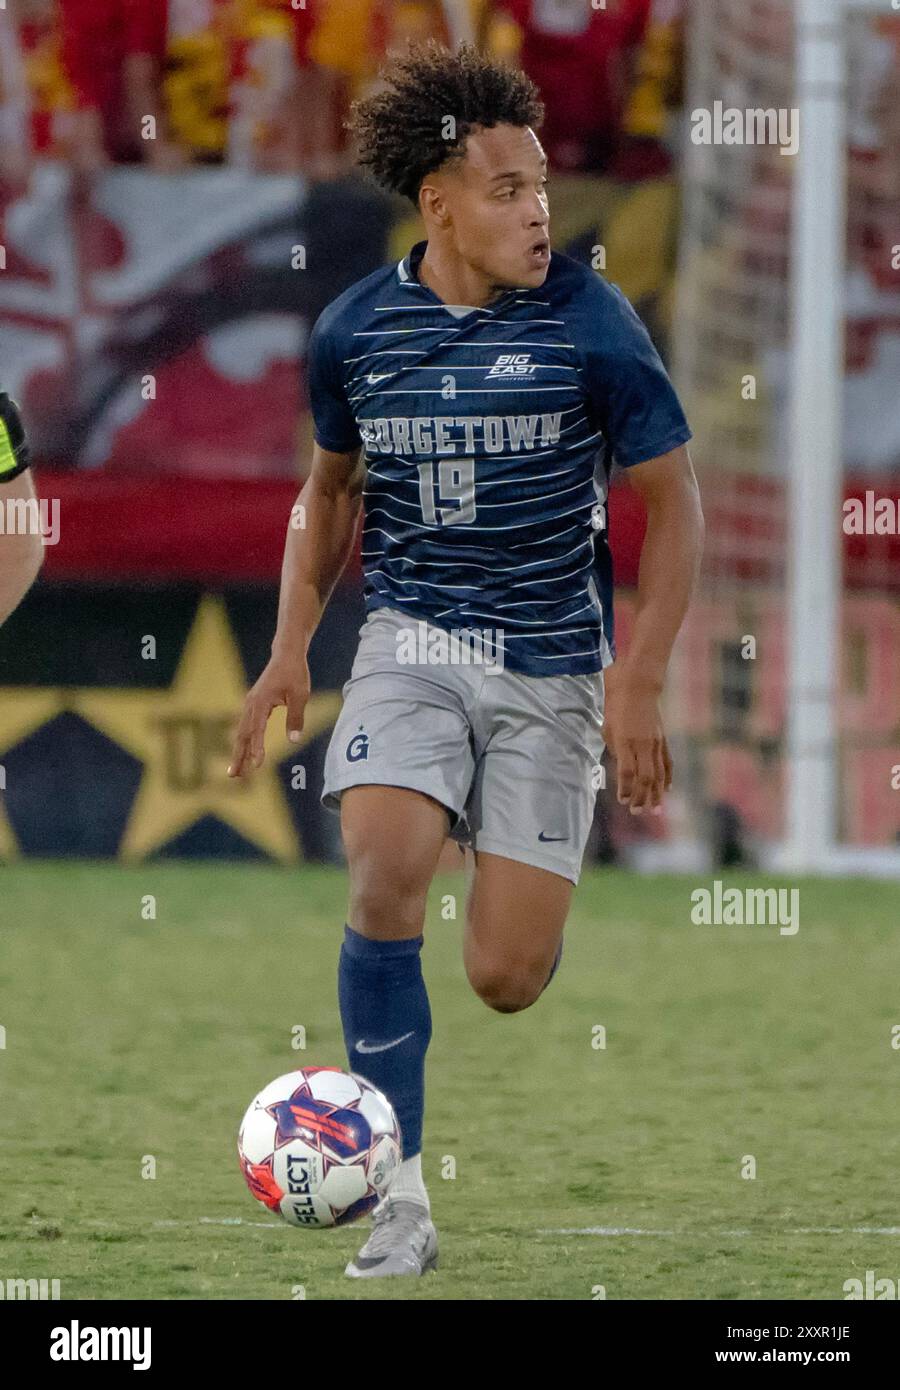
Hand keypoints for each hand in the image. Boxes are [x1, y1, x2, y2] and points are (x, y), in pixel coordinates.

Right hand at [227, 652, 309, 778]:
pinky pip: (247, 726)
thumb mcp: (300, 695)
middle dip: (238, 756)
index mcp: (261, 702)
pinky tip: (244, 753)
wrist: (286, 654)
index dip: (257, 748)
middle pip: (242, 734)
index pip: (257, 730)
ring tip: (236, 771)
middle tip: (234, 776)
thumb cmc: (295, 673)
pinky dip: (245, 741)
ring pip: (242, 732)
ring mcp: (250, 704)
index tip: (257, 765)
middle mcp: (251, 704)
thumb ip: (295, 718)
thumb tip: (294, 740)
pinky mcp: (253, 704)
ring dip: (239, 751)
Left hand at [602, 668, 672, 814]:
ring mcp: (656, 743)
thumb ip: (615, 750)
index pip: (627, 772)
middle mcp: (643, 745)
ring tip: (654, 810)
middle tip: (637, 812)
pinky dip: (667, 778)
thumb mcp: (607, 728)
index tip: (623, 801)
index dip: (626, 789)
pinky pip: (667, 763)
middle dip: (642, 798)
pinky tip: (666, 790)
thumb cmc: (616, 706)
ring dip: (656, 794)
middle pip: (646, 778)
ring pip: (658, 774)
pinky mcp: (663, 740)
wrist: (638, 686)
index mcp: (625, 742)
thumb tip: (622, 770)